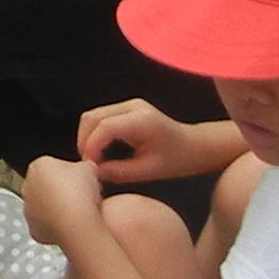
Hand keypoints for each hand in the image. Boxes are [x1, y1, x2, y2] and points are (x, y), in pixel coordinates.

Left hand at [19, 150, 101, 246]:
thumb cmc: (79, 194)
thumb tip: (85, 170)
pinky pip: (46, 225)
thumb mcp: (89, 168)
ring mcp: (29, 209)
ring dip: (57, 208)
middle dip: (60, 190)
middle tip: (80, 195)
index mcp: (38, 166)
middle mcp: (28, 187)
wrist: (76, 223)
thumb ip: (83, 166)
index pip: (52, 165)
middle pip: (45, 186)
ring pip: (44, 207)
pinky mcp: (34, 230)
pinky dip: (56, 225)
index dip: (69, 173)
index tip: (80, 179)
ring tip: (77, 211)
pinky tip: (71, 224)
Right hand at [78, 99, 205, 183]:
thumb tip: (95, 172)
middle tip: (88, 165)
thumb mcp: (150, 171)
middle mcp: (133, 107)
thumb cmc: (177, 160)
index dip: (91, 146)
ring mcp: (128, 105)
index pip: (105, 127)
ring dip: (86, 137)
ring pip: (92, 116)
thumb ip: (121, 172)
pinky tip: (98, 152)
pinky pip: (100, 118)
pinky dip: (93, 134)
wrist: (194, 146)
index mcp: (142, 120)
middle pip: (92, 117)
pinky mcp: (125, 109)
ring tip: (92, 160)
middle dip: (84, 140)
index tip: (90, 166)